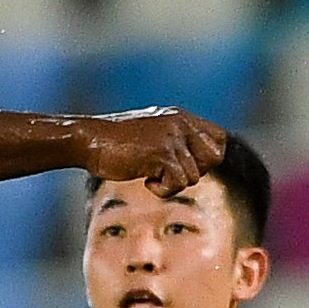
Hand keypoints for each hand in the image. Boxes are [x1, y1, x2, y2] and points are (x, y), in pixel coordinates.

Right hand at [77, 106, 226, 198]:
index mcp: (181, 117)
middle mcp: (181, 124)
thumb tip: (199, 162)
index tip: (184, 164)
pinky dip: (162, 190)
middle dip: (195, 172)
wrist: (89, 140)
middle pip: (214, 158)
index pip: (219, 139)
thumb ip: (175, 140)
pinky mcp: (161, 155)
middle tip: (169, 172)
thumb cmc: (115, 143)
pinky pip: (178, 184)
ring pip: (194, 177)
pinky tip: (145, 180)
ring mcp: (172, 138)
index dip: (208, 158)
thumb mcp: (152, 133)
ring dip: (171, 183)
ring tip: (149, 175)